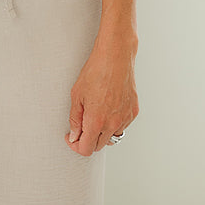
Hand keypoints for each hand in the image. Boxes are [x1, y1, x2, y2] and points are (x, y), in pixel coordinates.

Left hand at [64, 31, 138, 155]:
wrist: (115, 56)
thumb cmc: (96, 70)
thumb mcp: (77, 94)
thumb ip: (75, 119)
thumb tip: (74, 135)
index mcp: (96, 120)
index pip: (86, 149)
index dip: (76, 146)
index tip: (72, 138)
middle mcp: (112, 123)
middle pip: (98, 146)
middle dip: (88, 139)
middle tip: (81, 126)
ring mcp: (125, 118)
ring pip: (112, 137)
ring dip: (102, 133)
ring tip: (96, 114)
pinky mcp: (133, 112)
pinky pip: (122, 126)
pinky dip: (114, 123)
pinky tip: (108, 108)